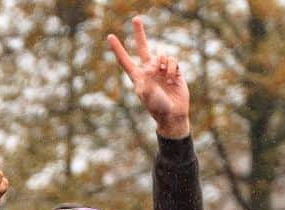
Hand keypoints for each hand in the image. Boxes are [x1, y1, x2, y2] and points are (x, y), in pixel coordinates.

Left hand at [107, 16, 190, 138]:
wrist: (173, 114)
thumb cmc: (157, 108)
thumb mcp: (147, 94)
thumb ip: (146, 79)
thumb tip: (152, 65)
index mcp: (138, 77)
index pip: (125, 60)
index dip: (118, 49)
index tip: (110, 36)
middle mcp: (149, 70)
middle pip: (143, 47)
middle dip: (139, 33)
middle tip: (135, 19)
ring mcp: (161, 69)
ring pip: (161, 54)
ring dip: (162, 63)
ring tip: (164, 77)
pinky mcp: (174, 70)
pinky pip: (172, 59)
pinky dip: (172, 68)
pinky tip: (172, 80)